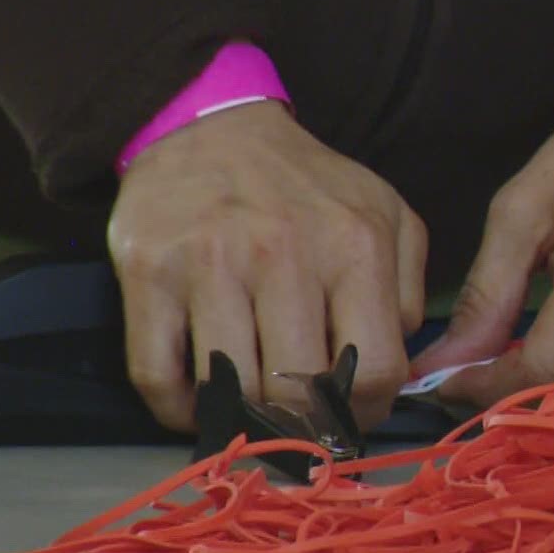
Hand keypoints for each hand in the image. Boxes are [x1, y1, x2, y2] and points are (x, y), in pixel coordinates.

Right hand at [107, 100, 427, 432]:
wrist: (209, 126)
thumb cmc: (306, 188)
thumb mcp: (385, 218)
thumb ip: (406, 294)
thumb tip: (396, 375)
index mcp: (353, 246)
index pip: (374, 371)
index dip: (366, 412)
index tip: (351, 415)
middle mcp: (282, 253)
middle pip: (299, 394)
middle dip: (304, 426)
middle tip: (299, 424)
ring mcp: (209, 263)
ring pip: (231, 391)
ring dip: (242, 420)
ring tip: (252, 412)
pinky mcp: (147, 271)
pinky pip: (157, 377)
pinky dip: (179, 410)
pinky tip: (201, 400)